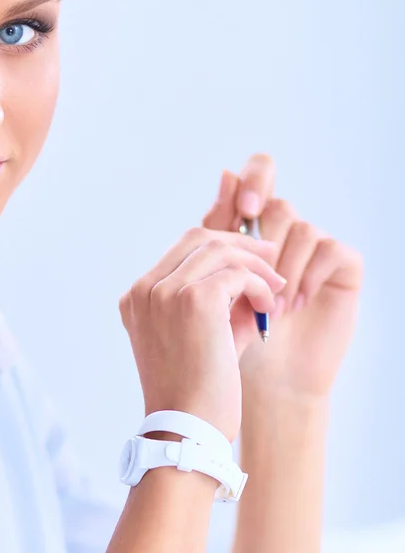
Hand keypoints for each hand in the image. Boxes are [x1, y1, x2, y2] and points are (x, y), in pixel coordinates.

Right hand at [118, 227, 286, 441]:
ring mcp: (164, 293)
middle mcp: (145, 290)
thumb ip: (216, 298)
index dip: (219, 246)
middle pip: (197, 239)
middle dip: (239, 244)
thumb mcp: (196, 336)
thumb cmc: (194, 390)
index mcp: (137, 298)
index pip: (180, 250)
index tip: (250, 257)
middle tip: (271, 257)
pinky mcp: (193, 301)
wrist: (187, 432)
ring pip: (219, 251)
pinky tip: (267, 306)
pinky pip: (237, 274)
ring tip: (275, 286)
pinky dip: (259, 285)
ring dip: (254, 264)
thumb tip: (251, 269)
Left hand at [202, 155, 363, 402]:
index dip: (255, 180)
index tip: (244, 210)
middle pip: (278, 204)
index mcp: (250, 229)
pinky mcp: (341, 270)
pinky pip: (331, 249)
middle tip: (255, 275)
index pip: (260, 175)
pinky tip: (294, 306)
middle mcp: (284, 235)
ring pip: (301, 227)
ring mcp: (313, 251)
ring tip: (271, 306)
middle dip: (263, 240)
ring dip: (282, 268)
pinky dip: (308, 276)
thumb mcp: (212, 275)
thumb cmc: (226, 330)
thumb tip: (225, 172)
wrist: (256, 380)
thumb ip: (217, 227)